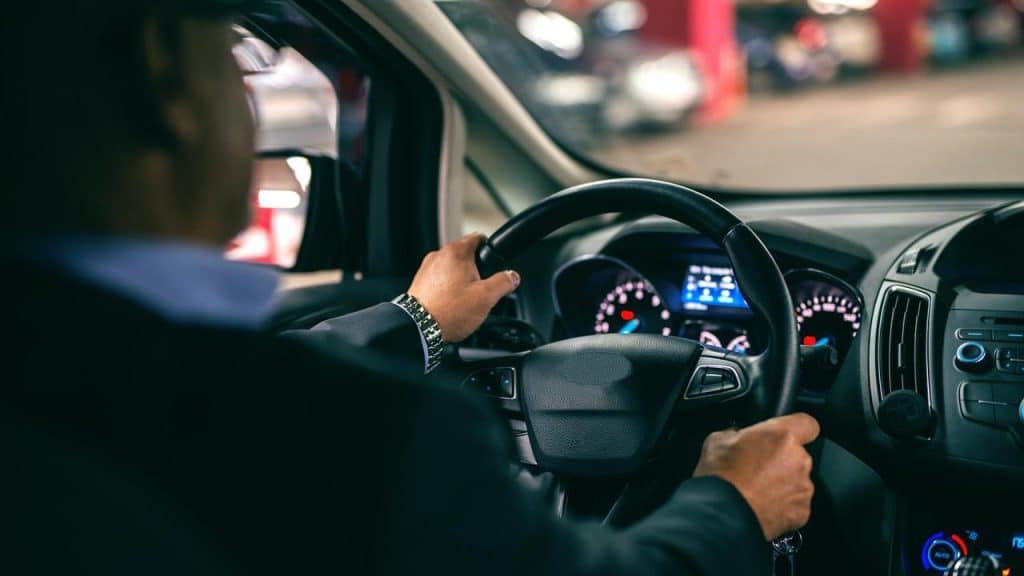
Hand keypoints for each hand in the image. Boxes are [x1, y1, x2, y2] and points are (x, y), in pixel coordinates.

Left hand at [407, 233, 520, 342]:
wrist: (419, 328)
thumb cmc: (448, 311)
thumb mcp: (486, 297)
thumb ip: (503, 282)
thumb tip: (512, 276)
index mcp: (456, 252)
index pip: (478, 238)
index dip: (490, 249)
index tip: (494, 261)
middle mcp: (438, 256)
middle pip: (465, 256)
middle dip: (476, 271)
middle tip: (481, 291)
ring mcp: (427, 270)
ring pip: (452, 270)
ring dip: (461, 282)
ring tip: (464, 302)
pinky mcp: (420, 284)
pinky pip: (439, 282)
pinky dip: (447, 291)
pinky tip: (451, 306)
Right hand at [693, 413, 819, 540]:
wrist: (722, 514)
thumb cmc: (720, 476)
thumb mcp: (718, 440)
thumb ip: (737, 433)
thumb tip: (739, 436)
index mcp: (782, 436)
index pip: (808, 423)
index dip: (797, 428)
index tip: (786, 434)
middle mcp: (799, 459)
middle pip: (799, 455)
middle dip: (782, 460)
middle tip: (757, 468)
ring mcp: (803, 487)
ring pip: (798, 480)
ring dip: (782, 483)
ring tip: (757, 490)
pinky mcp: (802, 511)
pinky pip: (796, 503)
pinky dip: (783, 505)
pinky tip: (762, 505)